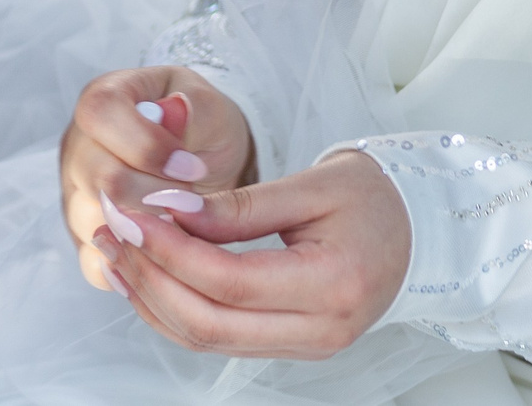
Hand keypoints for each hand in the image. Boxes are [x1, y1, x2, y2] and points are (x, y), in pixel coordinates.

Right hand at [61, 65, 255, 292]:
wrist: (206, 164)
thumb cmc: (203, 128)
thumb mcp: (210, 108)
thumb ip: (195, 108)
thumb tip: (172, 110)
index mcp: (104, 98)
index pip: (100, 112)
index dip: (145, 144)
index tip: (191, 167)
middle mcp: (78, 146)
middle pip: (97, 176)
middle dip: (155, 194)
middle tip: (193, 198)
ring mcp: (74, 195)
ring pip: (94, 224)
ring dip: (148, 230)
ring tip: (183, 220)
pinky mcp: (84, 238)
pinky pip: (96, 264)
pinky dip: (134, 264)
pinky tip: (164, 250)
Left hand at [93, 150, 410, 358]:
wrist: (418, 228)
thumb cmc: (375, 197)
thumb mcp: (313, 185)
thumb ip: (241, 206)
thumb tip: (170, 211)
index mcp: (335, 284)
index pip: (230, 280)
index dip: (173, 250)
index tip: (136, 213)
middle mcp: (321, 330)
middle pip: (210, 323)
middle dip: (151, 278)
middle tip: (114, 231)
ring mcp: (307, 347)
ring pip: (206, 340)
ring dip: (153, 297)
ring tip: (118, 250)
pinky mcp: (290, 347)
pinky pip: (218, 339)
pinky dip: (175, 310)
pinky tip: (148, 276)